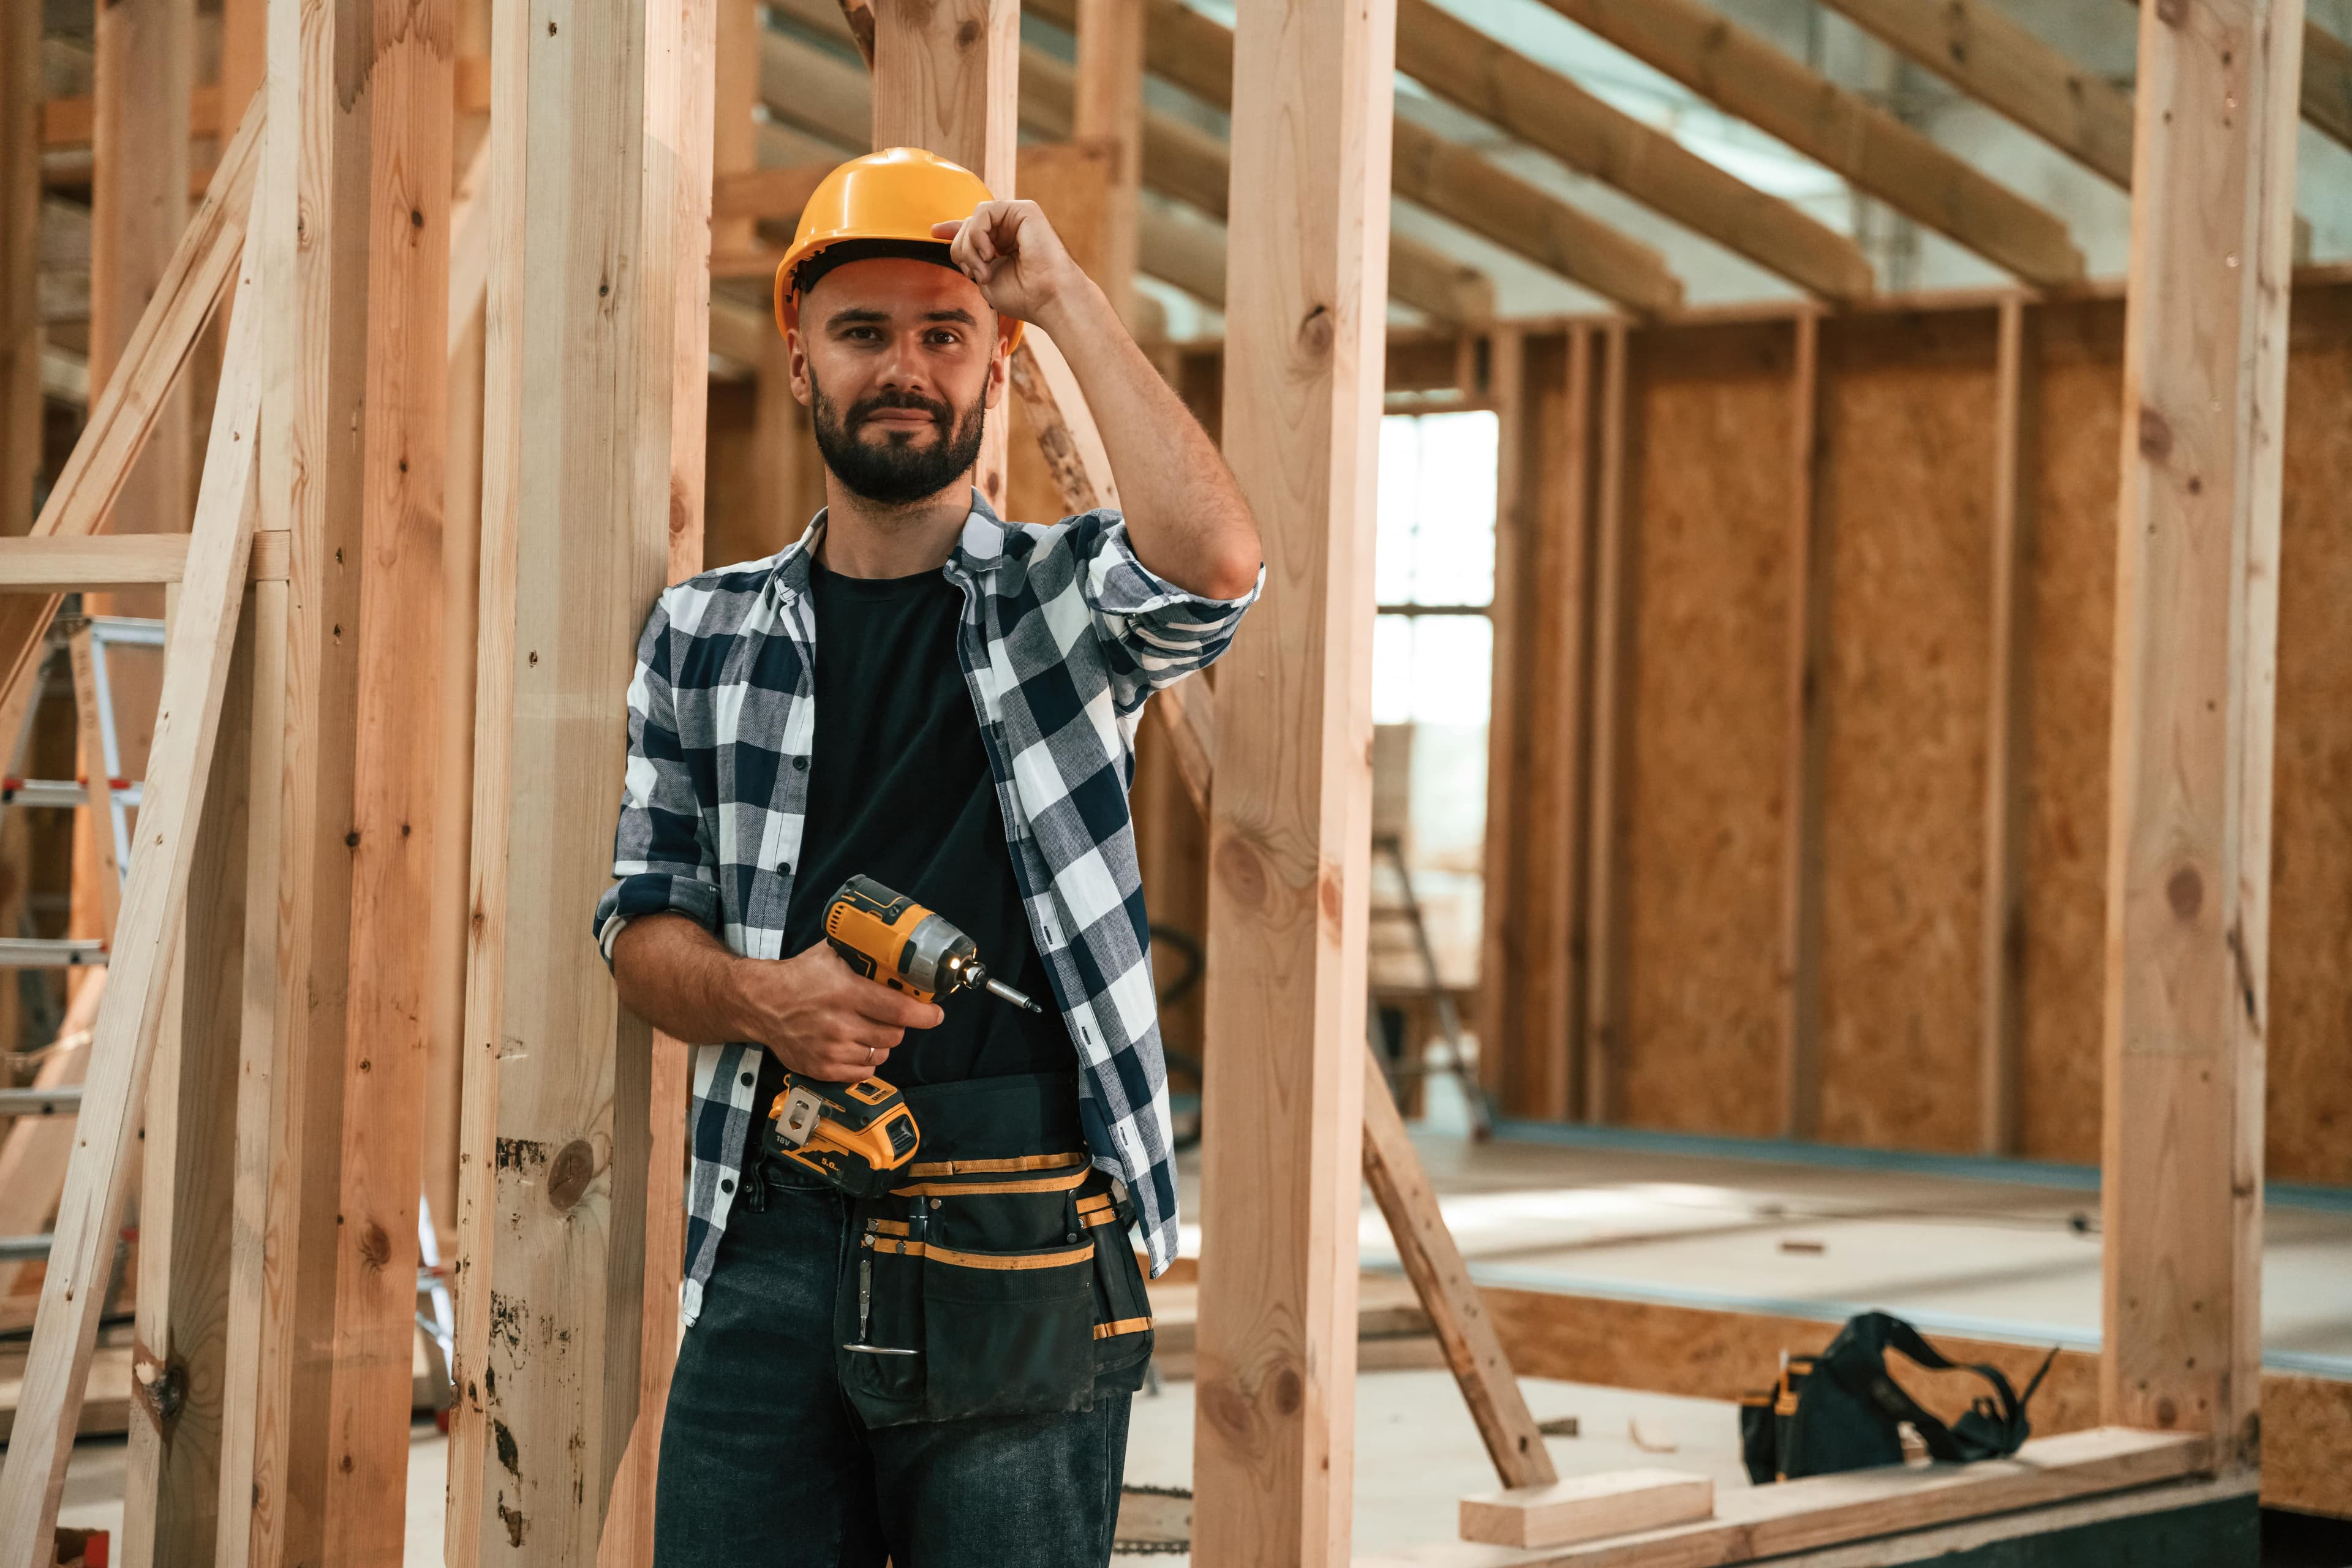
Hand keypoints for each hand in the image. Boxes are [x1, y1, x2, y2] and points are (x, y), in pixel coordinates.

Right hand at [733, 941, 942, 1081]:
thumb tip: (895, 949)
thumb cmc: (798, 977)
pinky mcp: (822, 1068)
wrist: (760, 1003)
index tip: (935, 1014)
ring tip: (869, 1029)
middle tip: (892, 1016)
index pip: (899, 1010)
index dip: (925, 1014)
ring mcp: (831, 1050)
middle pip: (894, 1035)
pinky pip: (863, 1072)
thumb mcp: (830, 955)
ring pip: (881, 1054)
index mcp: (847, 993)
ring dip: (882, 1043)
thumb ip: (861, 954)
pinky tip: (856, 1045)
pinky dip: (866, 1061)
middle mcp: (840, 1024)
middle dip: (899, 1026)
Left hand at [932, 201, 1091, 330]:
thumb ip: (969, 257)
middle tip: (976, 275)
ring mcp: (1018, 218)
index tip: (934, 232)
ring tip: (984, 268)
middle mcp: (1011, 229)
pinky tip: (990, 253)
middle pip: (967, 227)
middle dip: (962, 251)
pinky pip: (984, 211)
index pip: (974, 230)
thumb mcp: (985, 277)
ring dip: (970, 246)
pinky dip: (978, 233)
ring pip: (973, 219)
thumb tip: (948, 237)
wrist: (1048, 299)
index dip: (952, 230)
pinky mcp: (1025, 210)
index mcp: (1004, 245)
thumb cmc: (1023, 296)